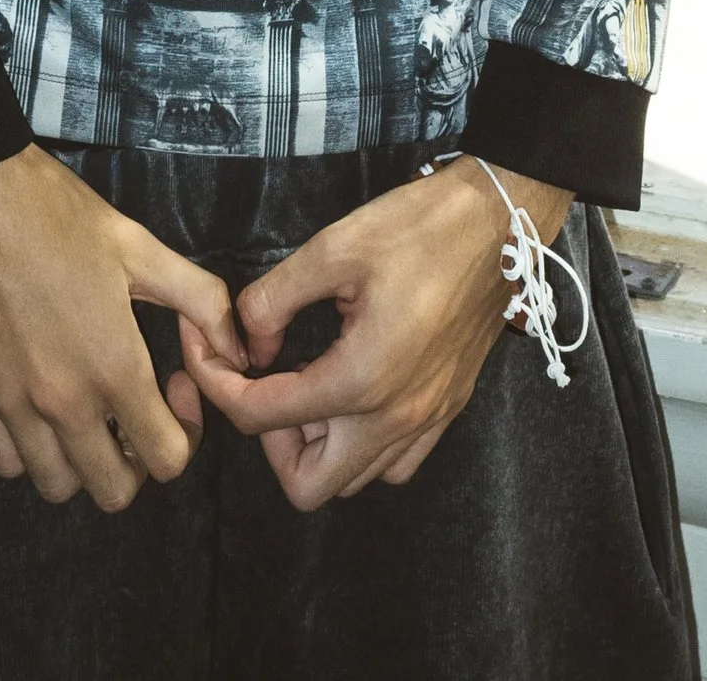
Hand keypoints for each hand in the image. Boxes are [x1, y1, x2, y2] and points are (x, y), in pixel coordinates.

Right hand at [0, 144, 244, 510]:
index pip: (165, 461)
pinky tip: (36, 402)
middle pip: (112, 492)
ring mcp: (8, 405)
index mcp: (113, 366)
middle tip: (130, 411)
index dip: (183, 435)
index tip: (172, 391)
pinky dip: (26, 448)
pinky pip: (4, 461)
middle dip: (134, 462)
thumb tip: (238, 351)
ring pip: (56, 485)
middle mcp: (62, 401)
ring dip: (79, 460)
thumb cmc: (58, 215)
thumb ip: (201, 301)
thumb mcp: (141, 246)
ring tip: (84, 409)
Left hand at [180, 160, 573, 508]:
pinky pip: (395, 464)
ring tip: (307, 383)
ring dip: (317, 446)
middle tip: (267, 382)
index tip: (206, 351)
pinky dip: (362, 447)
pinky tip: (352, 395)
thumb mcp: (334, 246)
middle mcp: (396, 417)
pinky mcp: (447, 410)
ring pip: (353, 480)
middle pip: (306, 485)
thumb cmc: (420, 228)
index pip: (262, 417)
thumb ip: (274, 298)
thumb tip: (248, 340)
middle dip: (269, 440)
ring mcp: (427, 420)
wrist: (500, 222)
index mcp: (361, 379)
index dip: (217, 386)